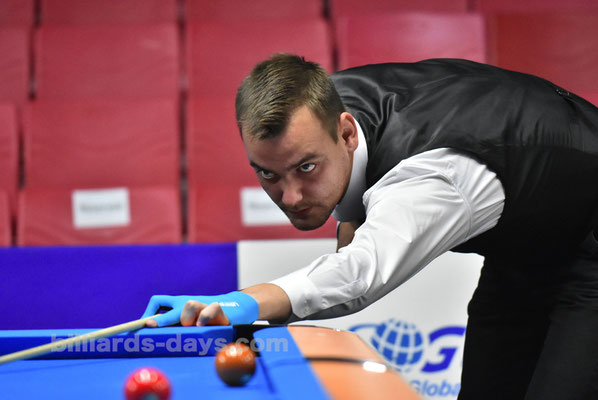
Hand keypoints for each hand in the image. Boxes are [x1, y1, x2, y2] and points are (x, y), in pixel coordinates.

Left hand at [141, 292, 258, 327]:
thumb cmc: (207, 322)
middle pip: (171, 304)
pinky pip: (211, 309)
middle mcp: (189, 302)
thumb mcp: (188, 324)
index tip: (145, 325)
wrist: (235, 311)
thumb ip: (173, 327)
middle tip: (150, 326)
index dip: (149, 312)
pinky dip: (205, 317)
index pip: (159, 300)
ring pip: (190, 305)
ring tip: (192, 328)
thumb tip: (152, 334)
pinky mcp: (219, 311)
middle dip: (160, 318)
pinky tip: (202, 326)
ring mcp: (204, 305)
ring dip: (188, 319)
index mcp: (178, 305)